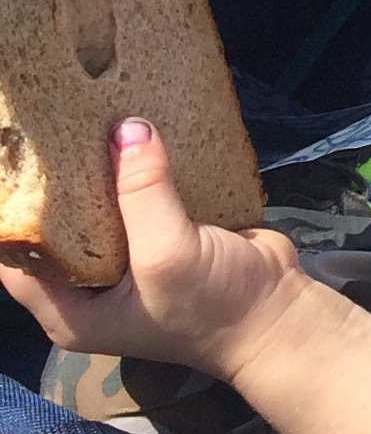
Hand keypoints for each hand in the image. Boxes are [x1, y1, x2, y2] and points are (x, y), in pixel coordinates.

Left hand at [0, 120, 305, 381]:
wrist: (280, 316)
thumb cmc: (213, 306)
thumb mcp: (169, 254)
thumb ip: (144, 192)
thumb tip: (126, 127)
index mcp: (72, 310)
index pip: (17, 260)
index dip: (13, 216)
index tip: (19, 162)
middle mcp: (90, 285)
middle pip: (56, 225)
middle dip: (56, 181)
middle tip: (53, 126)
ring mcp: (126, 258)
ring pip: (98, 205)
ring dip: (99, 168)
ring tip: (89, 116)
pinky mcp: (161, 234)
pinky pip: (137, 197)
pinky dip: (136, 169)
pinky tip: (134, 130)